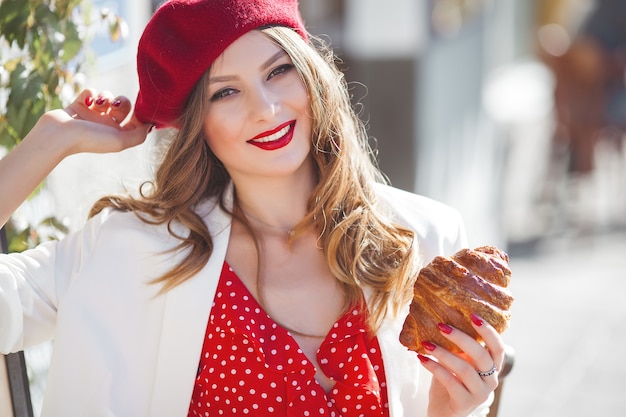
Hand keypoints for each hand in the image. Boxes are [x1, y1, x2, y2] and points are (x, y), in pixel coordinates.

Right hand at [0, 89, 151, 227]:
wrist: (59, 135)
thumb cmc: (91, 140)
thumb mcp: (121, 142)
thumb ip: (139, 135)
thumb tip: (151, 126)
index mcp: (118, 134)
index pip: (136, 121)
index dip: (140, 113)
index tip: (142, 106)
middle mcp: (107, 124)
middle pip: (124, 105)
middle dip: (122, 101)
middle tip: (115, 105)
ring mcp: (92, 114)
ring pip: (107, 97)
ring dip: (105, 97)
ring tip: (98, 104)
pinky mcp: (79, 105)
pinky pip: (90, 92)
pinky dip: (90, 93)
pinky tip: (87, 101)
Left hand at [417, 315, 504, 416]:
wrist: (444, 411)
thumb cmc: (452, 380)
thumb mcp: (458, 361)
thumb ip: (459, 347)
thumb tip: (444, 319)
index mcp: (492, 367)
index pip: (498, 347)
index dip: (488, 331)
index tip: (472, 315)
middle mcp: (491, 381)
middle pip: (481, 356)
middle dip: (461, 338)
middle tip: (441, 326)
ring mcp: (479, 394)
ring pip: (464, 369)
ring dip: (443, 353)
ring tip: (426, 343)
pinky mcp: (465, 403)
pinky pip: (450, 382)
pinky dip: (434, 368)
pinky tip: (422, 358)